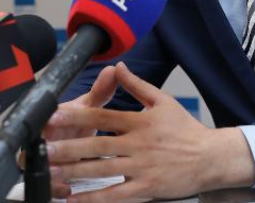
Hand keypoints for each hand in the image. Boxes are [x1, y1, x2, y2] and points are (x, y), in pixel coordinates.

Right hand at [19, 65, 118, 190]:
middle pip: (34, 147)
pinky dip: (55, 188)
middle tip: (55, 154)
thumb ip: (100, 91)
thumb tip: (113, 70)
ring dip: (48, 173)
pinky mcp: (46, 176)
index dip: (46, 122)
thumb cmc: (79, 123)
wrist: (74, 142)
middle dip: (46, 151)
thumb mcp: (90, 108)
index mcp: (49, 119)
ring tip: (60, 176)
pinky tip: (66, 190)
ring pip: (37, 168)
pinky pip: (45, 185)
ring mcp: (40, 159)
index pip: (41, 119)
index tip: (53, 124)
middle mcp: (41, 139)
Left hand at [46, 62, 254, 201]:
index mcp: (140, 121)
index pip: (103, 116)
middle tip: (43, 149)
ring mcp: (142, 167)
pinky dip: (94, 198)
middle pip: (97, 144)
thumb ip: (136, 85)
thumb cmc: (186, 129)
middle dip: (68, 147)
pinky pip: (116, 195)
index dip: (77, 116)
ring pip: (103, 169)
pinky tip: (75, 199)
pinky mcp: (146, 188)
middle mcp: (138, 144)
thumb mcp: (163, 101)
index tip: (54, 116)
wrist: (210, 157)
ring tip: (52, 173)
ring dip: (75, 172)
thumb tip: (118, 66)